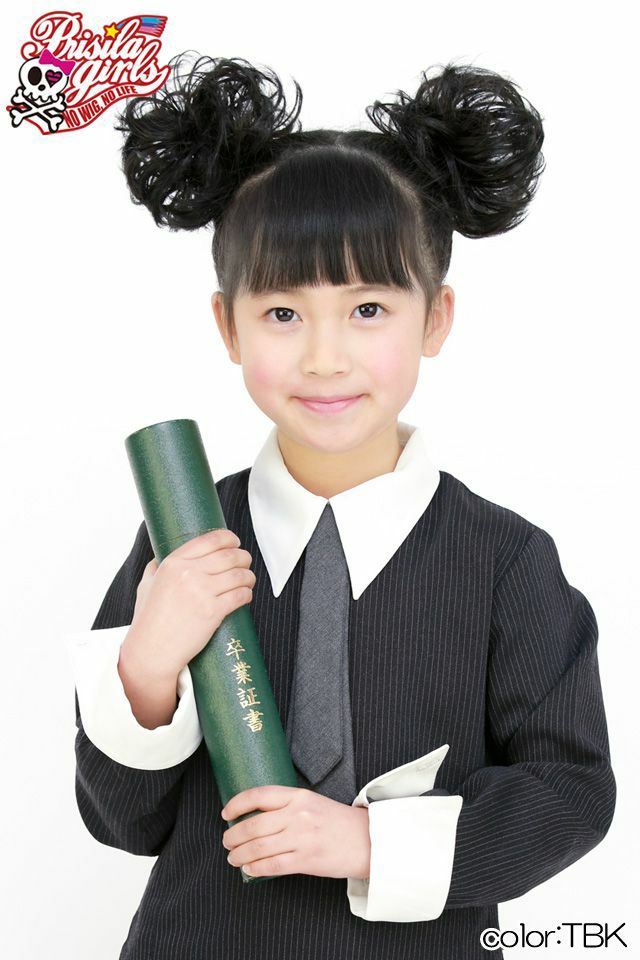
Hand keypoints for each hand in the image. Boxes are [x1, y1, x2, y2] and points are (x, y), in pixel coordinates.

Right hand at [125, 527, 255, 675]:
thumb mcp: (146, 585)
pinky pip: (240, 595)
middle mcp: (188, 573)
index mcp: (173, 562)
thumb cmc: (148, 621)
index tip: (234, 543)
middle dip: (243, 557)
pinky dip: (247, 593)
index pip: (210, 539)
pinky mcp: (213, 611)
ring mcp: (201, 592)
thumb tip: (160, 556)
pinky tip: (246, 595)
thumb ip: (155, 568)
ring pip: (239, 575)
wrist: (151, 651)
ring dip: (249, 576)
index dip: (229, 538)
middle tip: (245, 562)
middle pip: (230, 555)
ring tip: (248, 580)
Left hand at [220, 786, 370, 879]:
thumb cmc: (338, 822)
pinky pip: (272, 865)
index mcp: (299, 796)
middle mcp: (298, 814)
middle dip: (233, 835)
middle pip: (254, 824)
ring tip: (233, 857)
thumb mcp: (312, 803)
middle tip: (227, 841)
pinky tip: (249, 869)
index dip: (237, 803)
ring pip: (259, 846)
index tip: (226, 812)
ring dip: (240, 854)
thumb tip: (255, 817)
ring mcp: (302, 838)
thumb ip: (287, 806)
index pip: (259, 795)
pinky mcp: (306, 860)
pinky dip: (255, 868)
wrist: (367, 841)